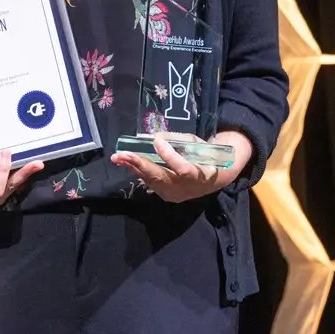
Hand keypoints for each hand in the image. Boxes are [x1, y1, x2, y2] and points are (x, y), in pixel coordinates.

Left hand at [112, 130, 251, 202]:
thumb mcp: (195, 143)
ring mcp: (177, 195)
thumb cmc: (206, 155)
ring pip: (153, 182)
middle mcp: (187, 189)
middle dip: (139, 165)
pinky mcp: (168, 196)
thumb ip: (175, 140)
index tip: (156, 141)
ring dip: (134, 168)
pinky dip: (139, 172)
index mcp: (201, 175)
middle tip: (121, 154)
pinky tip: (128, 164)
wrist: (216, 178)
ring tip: (118, 158)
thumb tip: (152, 137)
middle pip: (162, 178)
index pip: (183, 169)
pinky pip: (151, 183)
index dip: (169, 155)